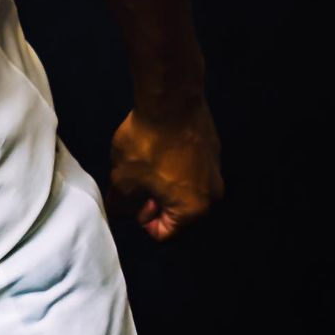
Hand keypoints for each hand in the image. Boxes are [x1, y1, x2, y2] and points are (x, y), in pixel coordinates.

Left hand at [107, 96, 223, 241]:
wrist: (170, 100)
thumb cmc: (147, 146)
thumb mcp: (123, 179)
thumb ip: (121, 203)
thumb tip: (118, 211)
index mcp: (193, 210)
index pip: (165, 233)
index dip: (143, 222)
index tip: (131, 204)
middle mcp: (211, 195)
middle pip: (179, 212)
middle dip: (155, 203)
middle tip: (135, 186)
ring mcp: (216, 169)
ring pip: (186, 188)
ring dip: (165, 184)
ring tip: (144, 166)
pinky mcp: (214, 147)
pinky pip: (193, 168)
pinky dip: (177, 166)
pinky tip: (159, 150)